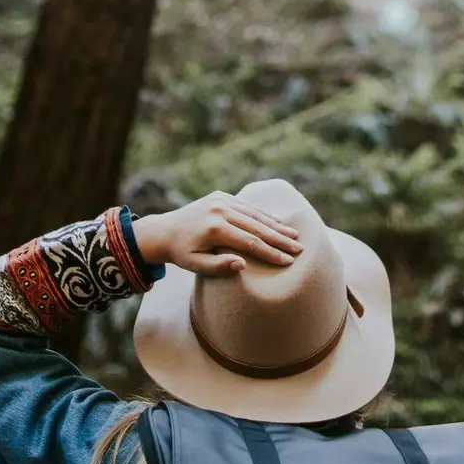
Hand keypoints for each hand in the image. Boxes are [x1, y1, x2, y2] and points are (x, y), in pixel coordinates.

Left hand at [132, 191, 302, 275]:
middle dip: (280, 239)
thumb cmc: (181, 253)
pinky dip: (263, 215)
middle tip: (299, 249)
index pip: (250, 242)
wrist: (163, 230)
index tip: (287, 261)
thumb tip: (242, 265)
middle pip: (257, 226)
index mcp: (214, 228)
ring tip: (295, 236)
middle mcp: (220, 210)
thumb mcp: (195, 265)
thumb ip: (218, 266)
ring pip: (255, 214)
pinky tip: (278, 223)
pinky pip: (247, 207)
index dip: (270, 252)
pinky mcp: (221, 196)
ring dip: (276, 225)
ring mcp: (221, 200)